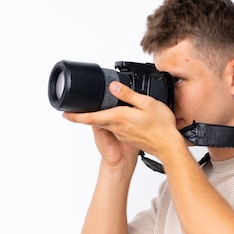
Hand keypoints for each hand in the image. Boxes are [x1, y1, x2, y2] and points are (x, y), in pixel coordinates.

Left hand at [63, 81, 180, 164]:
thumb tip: (113, 87)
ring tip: (92, 109)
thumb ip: (128, 95)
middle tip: (73, 110)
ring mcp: (122, 133)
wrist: (168, 147)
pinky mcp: (128, 137)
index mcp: (118, 118)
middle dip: (84, 115)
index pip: (91, 117)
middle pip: (95, 119)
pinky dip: (110, 121)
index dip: (76, 116)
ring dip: (97, 117)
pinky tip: (115, 116)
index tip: (64, 114)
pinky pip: (115, 127)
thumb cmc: (160, 127)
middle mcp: (117, 127)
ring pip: (105, 123)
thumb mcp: (146, 104)